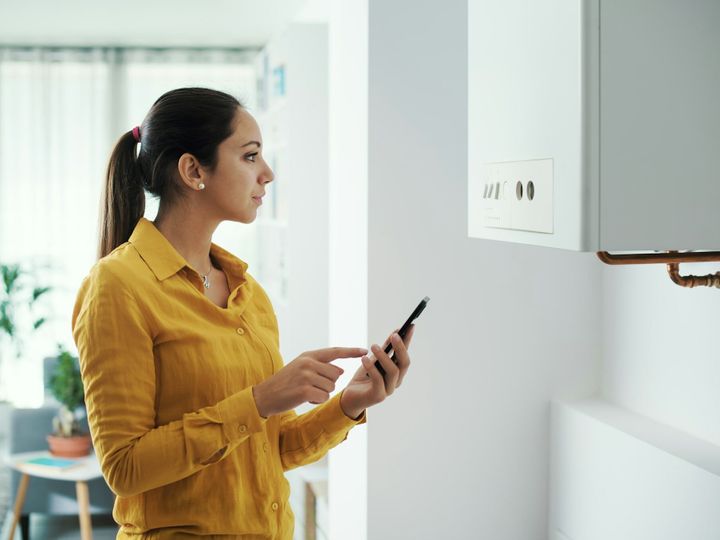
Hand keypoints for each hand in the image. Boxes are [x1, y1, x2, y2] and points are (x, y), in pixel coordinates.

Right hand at [252, 347, 366, 417]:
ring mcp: (306, 376)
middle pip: (336, 374)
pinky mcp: (304, 390)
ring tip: (306, 391)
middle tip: (312, 386)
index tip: (365, 350)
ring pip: (331, 387)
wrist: (265, 395)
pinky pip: (323, 397)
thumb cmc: (285, 382)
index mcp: (309, 355)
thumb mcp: (301, 367)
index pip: (335, 351)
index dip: (351, 351)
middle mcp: (308, 363)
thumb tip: (341, 371)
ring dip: (322, 393)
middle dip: (329, 383)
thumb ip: (320, 366)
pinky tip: (304, 398)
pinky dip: (316, 400)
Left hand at [340, 325, 413, 418]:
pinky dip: (371, 368)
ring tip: (374, 346)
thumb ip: (384, 350)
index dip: (408, 341)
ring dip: (384, 357)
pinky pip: (378, 380)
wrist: (349, 398)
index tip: (410, 326)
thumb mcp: (373, 360)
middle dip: (400, 348)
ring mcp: (388, 390)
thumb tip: (395, 333)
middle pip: (404, 364)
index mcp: (397, 373)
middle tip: (394, 335)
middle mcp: (396, 381)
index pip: (405, 354)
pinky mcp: (378, 396)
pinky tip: (364, 359)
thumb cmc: (363, 378)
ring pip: (393, 371)